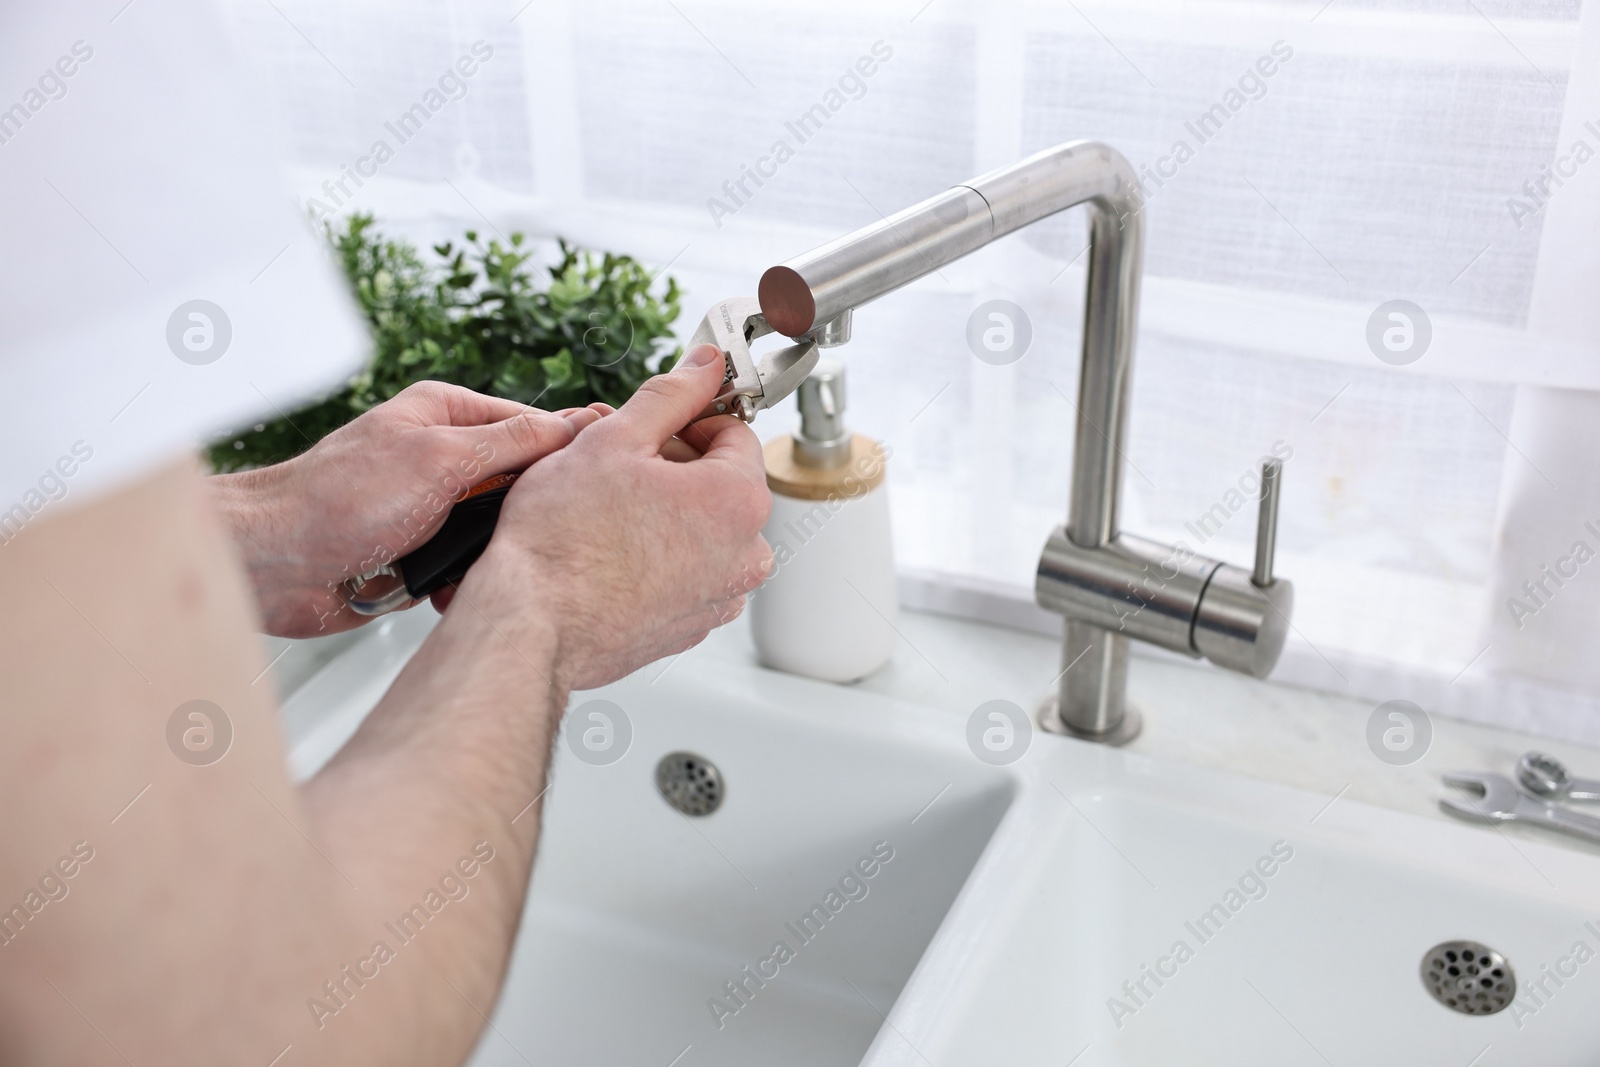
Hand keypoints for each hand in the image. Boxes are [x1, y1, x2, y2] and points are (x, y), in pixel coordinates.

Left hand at [211, 382, 601, 637]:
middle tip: (566, 528)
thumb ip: (513, 442)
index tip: (609, 470)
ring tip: (507, 561)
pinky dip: (474, 580)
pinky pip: (472, 566)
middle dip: (538, 508)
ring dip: (502, 550)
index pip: (533, 424)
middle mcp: (442, 458)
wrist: (276, 565)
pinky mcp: (424, 554)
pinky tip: (475, 589)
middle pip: (523, 480)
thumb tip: (575, 425)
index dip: (572, 448)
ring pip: (501, 528)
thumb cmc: (337, 498)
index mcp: (446, 415)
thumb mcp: (440, 458)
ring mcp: (434, 508)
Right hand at [454, 344, 772, 691]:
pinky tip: (610, 555)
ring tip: (608, 514)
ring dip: (666, 514)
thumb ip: (670, 395)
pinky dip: (656, 559)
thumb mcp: (614, 439)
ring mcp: (719, 598)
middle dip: (675, 468)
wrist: (530, 624)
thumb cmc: (563, 539)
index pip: (734, 432)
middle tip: (617, 469)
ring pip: (703, 532)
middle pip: (722, 484)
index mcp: (739, 501)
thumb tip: (705, 365)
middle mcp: (745, 556)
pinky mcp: (689, 628)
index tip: (651, 428)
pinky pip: (684, 575)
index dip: (687, 421)